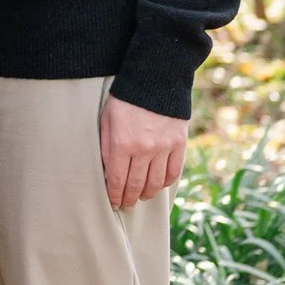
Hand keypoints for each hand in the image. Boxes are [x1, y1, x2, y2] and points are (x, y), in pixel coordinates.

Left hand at [100, 93, 189, 210]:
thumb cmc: (124, 98)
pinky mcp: (178, 143)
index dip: (114, 196)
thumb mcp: (107, 119)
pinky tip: (157, 185)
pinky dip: (164, 183)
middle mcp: (144, 149)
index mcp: (122, 143)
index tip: (112, 203)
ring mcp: (163, 147)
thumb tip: (107, 171)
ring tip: (140, 197)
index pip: (117, 180)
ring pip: (155, 183)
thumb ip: (106, 146)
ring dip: (146, 194)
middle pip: (136, 185)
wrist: (155, 79)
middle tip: (125, 205)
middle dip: (129, 199)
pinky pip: (172, 172)